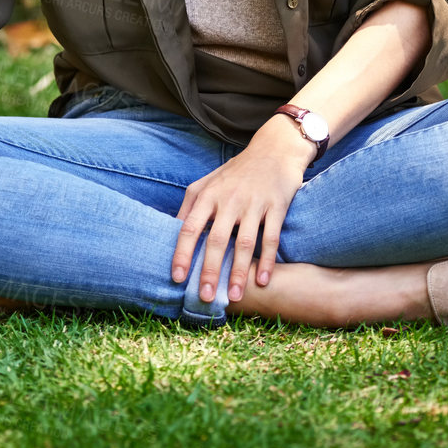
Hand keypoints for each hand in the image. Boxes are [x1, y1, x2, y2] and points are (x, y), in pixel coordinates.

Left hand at [170, 116, 312, 302]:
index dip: (182, 253)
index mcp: (208, 195)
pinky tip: (263, 280)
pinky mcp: (277, 206)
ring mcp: (254, 203)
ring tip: (236, 296)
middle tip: (205, 296)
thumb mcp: (207, 183)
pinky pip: (271, 238)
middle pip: (216, 240)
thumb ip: (189, 206)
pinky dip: (267, 260)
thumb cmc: (235, 172)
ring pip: (244, 243)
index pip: (189, 227)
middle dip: (210, 271)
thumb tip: (171, 232)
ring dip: (240, 272)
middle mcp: (229, 200)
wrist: (274, 150)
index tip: (178, 277)